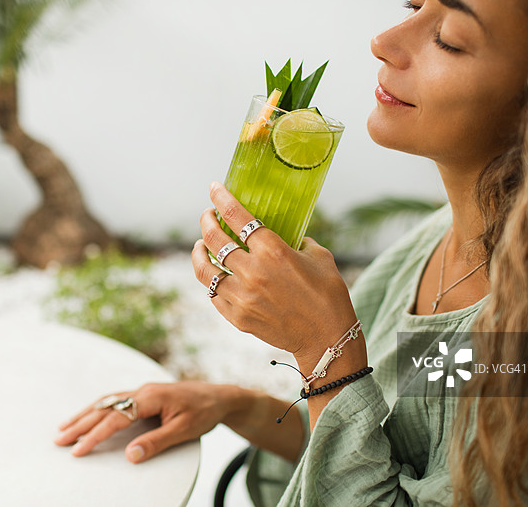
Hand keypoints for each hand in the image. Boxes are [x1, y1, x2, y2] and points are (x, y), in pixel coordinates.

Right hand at [54, 382, 232, 463]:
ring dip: (85, 415)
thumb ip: (157, 442)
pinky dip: (98, 409)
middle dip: (81, 424)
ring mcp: (143, 390)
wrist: (220, 396)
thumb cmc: (204, 412)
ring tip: (64, 428)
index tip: (79, 449)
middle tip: (59, 440)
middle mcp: (143, 390)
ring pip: (107, 401)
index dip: (96, 435)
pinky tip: (89, 415)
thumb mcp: (184, 431)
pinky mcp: (144, 394)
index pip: (117, 417)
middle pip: (106, 407)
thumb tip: (130, 455)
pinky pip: (115, 400)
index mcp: (151, 397)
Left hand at [192, 183, 358, 362]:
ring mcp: (242, 296)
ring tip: (200, 245)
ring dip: (199, 252)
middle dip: (207, 221)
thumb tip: (288, 234)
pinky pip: (213, 294)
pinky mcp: (237, 317)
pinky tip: (214, 274)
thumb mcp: (320, 257)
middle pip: (214, 239)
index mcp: (273, 251)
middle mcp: (253, 272)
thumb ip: (299, 241)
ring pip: (204, 269)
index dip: (221, 198)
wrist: (327, 338)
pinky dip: (211, 280)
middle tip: (207, 215)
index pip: (236, 216)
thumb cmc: (329, 295)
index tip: (214, 188)